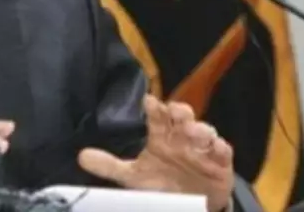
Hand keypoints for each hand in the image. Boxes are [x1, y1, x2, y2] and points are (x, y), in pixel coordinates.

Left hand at [78, 95, 233, 211]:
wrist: (191, 204)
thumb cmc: (162, 184)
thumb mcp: (134, 177)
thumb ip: (110, 166)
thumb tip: (81, 156)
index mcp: (162, 137)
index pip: (158, 117)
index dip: (155, 108)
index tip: (149, 102)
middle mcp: (182, 137)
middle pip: (182, 117)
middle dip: (180, 111)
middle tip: (174, 111)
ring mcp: (202, 148)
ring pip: (204, 130)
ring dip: (200, 128)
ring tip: (194, 131)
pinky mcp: (219, 162)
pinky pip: (222, 151)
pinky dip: (219, 147)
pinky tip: (215, 147)